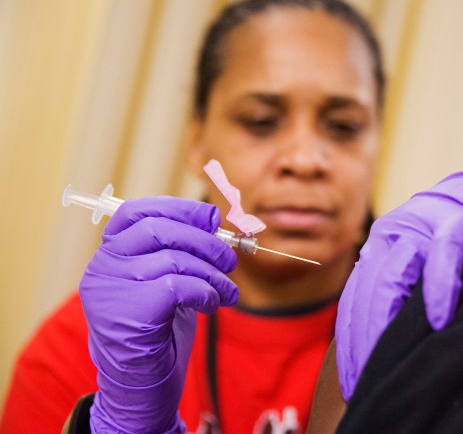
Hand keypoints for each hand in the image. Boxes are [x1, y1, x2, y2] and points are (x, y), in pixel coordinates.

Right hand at [80, 197, 238, 432]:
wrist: (139, 385)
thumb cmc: (156, 330)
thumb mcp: (165, 282)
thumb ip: (179, 251)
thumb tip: (213, 219)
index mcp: (109, 255)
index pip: (135, 212)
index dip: (177, 208)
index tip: (210, 217)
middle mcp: (103, 268)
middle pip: (159, 229)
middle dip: (205, 241)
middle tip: (229, 260)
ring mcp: (113, 290)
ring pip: (176, 259)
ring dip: (213, 274)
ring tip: (228, 291)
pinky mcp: (131, 312)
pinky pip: (181, 286)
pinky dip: (206, 292)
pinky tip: (212, 305)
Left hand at [336, 153, 462, 399]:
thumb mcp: (427, 262)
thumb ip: (405, 292)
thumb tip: (388, 347)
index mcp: (380, 246)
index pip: (354, 300)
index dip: (350, 343)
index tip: (351, 382)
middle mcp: (392, 234)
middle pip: (367, 294)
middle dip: (363, 341)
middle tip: (366, 383)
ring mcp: (422, 226)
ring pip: (392, 277)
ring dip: (388, 322)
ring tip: (390, 362)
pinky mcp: (457, 222)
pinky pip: (441, 258)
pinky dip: (438, 290)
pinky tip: (439, 321)